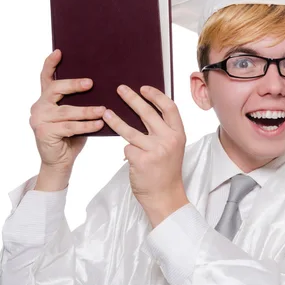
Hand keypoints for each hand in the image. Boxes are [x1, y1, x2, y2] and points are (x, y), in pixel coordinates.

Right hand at [30, 49, 105, 190]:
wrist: (60, 161)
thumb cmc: (71, 135)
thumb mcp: (75, 115)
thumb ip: (80, 102)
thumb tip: (103, 86)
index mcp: (46, 98)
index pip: (46, 77)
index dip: (50, 64)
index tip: (60, 52)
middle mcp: (39, 106)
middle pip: (55, 89)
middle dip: (73, 85)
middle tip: (91, 83)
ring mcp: (39, 119)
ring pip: (66, 111)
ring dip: (87, 110)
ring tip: (103, 110)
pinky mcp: (44, 133)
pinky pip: (70, 127)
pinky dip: (86, 125)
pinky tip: (99, 124)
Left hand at [102, 85, 187, 226]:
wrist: (165, 196)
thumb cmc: (166, 172)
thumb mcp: (172, 148)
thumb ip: (162, 131)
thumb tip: (143, 110)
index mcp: (178, 134)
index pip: (169, 107)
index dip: (156, 95)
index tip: (143, 88)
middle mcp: (169, 139)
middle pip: (148, 113)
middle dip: (132, 99)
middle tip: (120, 90)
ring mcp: (155, 150)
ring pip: (130, 130)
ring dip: (116, 120)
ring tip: (105, 113)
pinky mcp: (141, 160)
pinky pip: (127, 148)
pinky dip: (127, 152)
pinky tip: (131, 159)